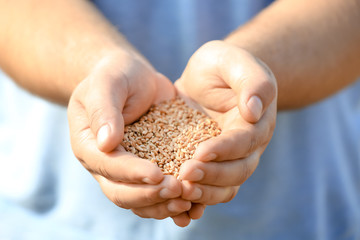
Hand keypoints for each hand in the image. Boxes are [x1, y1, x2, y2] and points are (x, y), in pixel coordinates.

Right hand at [68, 52, 191, 225]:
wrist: (132, 77)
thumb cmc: (116, 75)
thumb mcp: (107, 83)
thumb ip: (104, 110)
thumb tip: (106, 143)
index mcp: (90, 145)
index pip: (108, 166)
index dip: (132, 173)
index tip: (156, 174)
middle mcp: (106, 164)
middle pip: (122, 192)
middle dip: (149, 195)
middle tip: (177, 190)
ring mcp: (127, 169)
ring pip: (139, 199)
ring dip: (162, 204)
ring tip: (188, 202)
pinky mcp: (147, 167)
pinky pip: (156, 192)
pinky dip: (171, 201)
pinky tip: (194, 204)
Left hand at [174, 40, 276, 215]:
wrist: (209, 77)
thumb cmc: (222, 65)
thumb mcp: (234, 61)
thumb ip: (251, 81)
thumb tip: (253, 111)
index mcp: (255, 123)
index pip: (243, 142)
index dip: (224, 150)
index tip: (200, 154)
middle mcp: (246, 146)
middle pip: (237, 171)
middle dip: (212, 176)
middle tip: (184, 176)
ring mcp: (229, 159)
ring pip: (225, 187)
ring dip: (204, 193)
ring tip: (179, 191)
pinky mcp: (211, 164)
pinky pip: (208, 188)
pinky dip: (196, 198)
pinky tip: (177, 202)